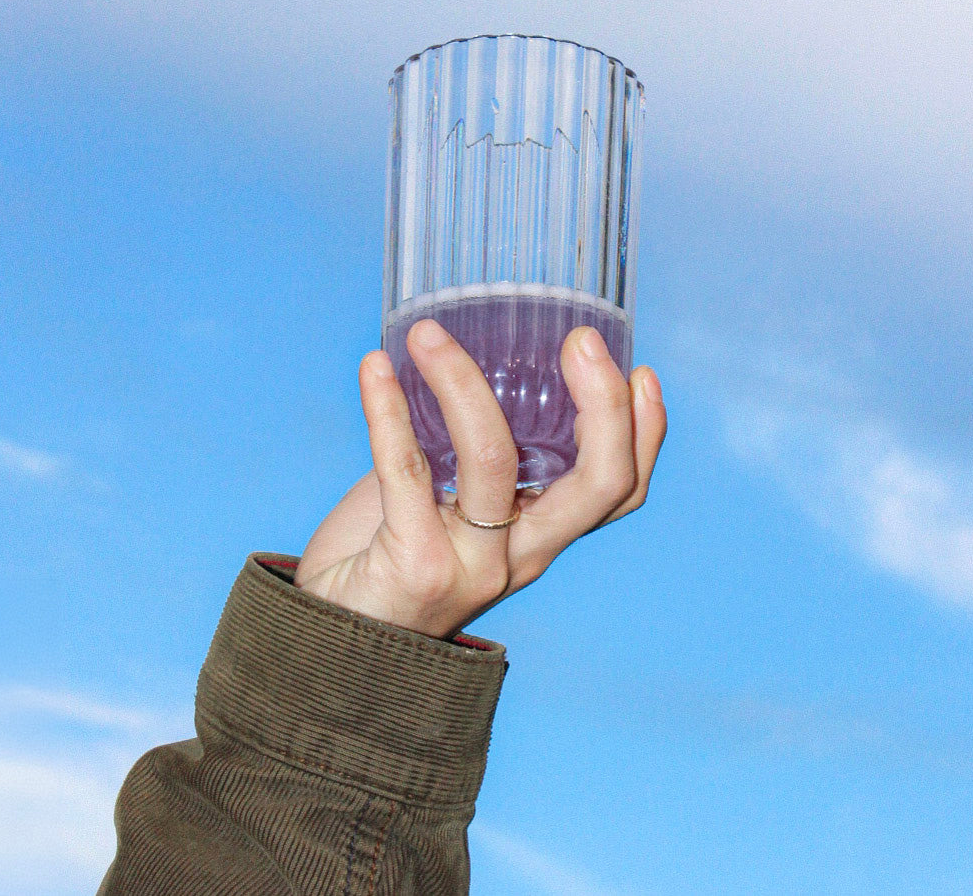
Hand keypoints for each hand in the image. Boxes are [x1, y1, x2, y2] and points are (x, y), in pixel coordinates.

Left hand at [295, 320, 666, 638]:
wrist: (329, 640)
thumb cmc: (390, 555)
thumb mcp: (448, 501)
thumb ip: (466, 447)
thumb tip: (461, 355)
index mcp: (540, 534)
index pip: (618, 490)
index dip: (643, 432)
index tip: (641, 371)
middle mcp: (522, 554)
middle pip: (598, 484)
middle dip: (603, 403)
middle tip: (581, 340)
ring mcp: (474, 564)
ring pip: (494, 459)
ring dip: (463, 381)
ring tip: (428, 334)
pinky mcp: (416, 563)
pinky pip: (405, 469)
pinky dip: (387, 411)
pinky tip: (373, 370)